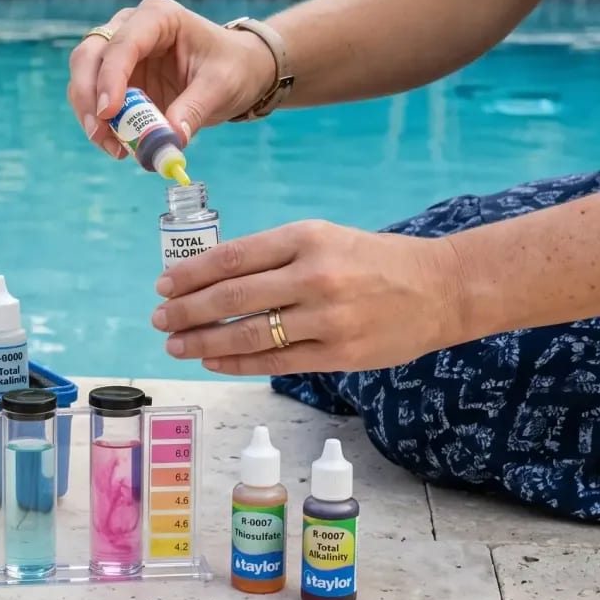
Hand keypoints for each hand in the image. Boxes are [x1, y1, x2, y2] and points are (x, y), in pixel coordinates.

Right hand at [67, 0, 277, 157]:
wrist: (237, 70)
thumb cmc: (232, 67)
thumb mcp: (220, 87)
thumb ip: (193, 110)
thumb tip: (168, 140)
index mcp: (159, 17)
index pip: (124, 42)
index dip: (111, 76)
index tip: (108, 113)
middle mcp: (131, 27)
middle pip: (90, 54)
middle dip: (88, 94)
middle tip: (99, 131)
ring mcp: (119, 52)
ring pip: (84, 77)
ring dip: (89, 114)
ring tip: (113, 147)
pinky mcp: (116, 78)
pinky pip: (95, 100)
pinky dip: (101, 124)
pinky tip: (118, 146)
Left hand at [151, 221, 470, 374]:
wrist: (441, 288)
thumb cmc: (374, 260)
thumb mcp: (325, 237)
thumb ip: (274, 255)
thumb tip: (212, 277)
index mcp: (307, 238)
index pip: (233, 257)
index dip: (191, 274)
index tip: (164, 284)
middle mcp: (314, 276)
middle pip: (232, 297)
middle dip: (186, 310)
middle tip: (158, 318)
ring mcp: (327, 319)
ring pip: (249, 334)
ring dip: (204, 342)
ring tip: (175, 344)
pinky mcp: (339, 354)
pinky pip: (275, 362)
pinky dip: (238, 362)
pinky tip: (213, 361)